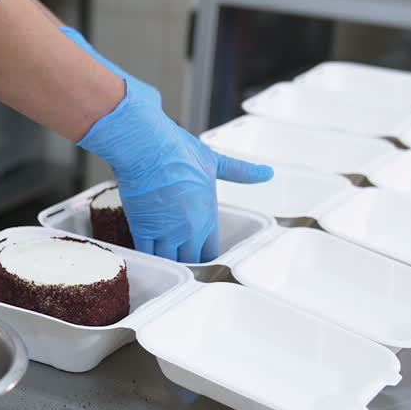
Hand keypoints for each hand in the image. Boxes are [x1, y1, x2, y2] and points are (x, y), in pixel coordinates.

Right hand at [74, 60, 272, 261]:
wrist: (148, 147)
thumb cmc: (176, 150)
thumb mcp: (214, 161)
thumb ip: (240, 172)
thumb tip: (267, 173)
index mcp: (208, 215)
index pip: (211, 251)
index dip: (203, 254)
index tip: (195, 253)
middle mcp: (190, 229)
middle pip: (191, 262)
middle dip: (184, 261)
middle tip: (175, 256)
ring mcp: (166, 232)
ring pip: (169, 262)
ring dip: (165, 262)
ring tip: (159, 258)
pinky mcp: (143, 230)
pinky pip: (147, 255)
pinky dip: (146, 258)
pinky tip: (143, 257)